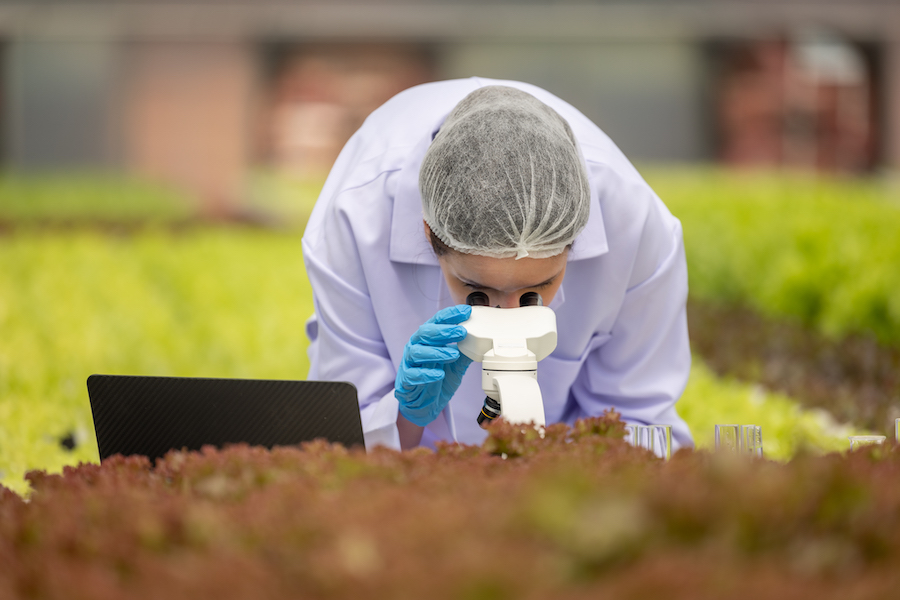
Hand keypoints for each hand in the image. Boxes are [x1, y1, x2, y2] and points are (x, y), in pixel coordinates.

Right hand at [395, 305, 472, 426]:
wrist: (424, 404)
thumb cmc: (437, 379)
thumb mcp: (455, 364)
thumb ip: (465, 352)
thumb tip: (481, 342)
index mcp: (427, 339)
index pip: (437, 321)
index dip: (451, 315)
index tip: (466, 311)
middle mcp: (416, 347)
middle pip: (425, 332)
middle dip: (444, 331)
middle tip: (461, 332)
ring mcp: (409, 363)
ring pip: (417, 352)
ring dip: (436, 352)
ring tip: (453, 354)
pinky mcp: (405, 380)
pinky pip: (413, 375)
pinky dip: (426, 374)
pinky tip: (439, 374)